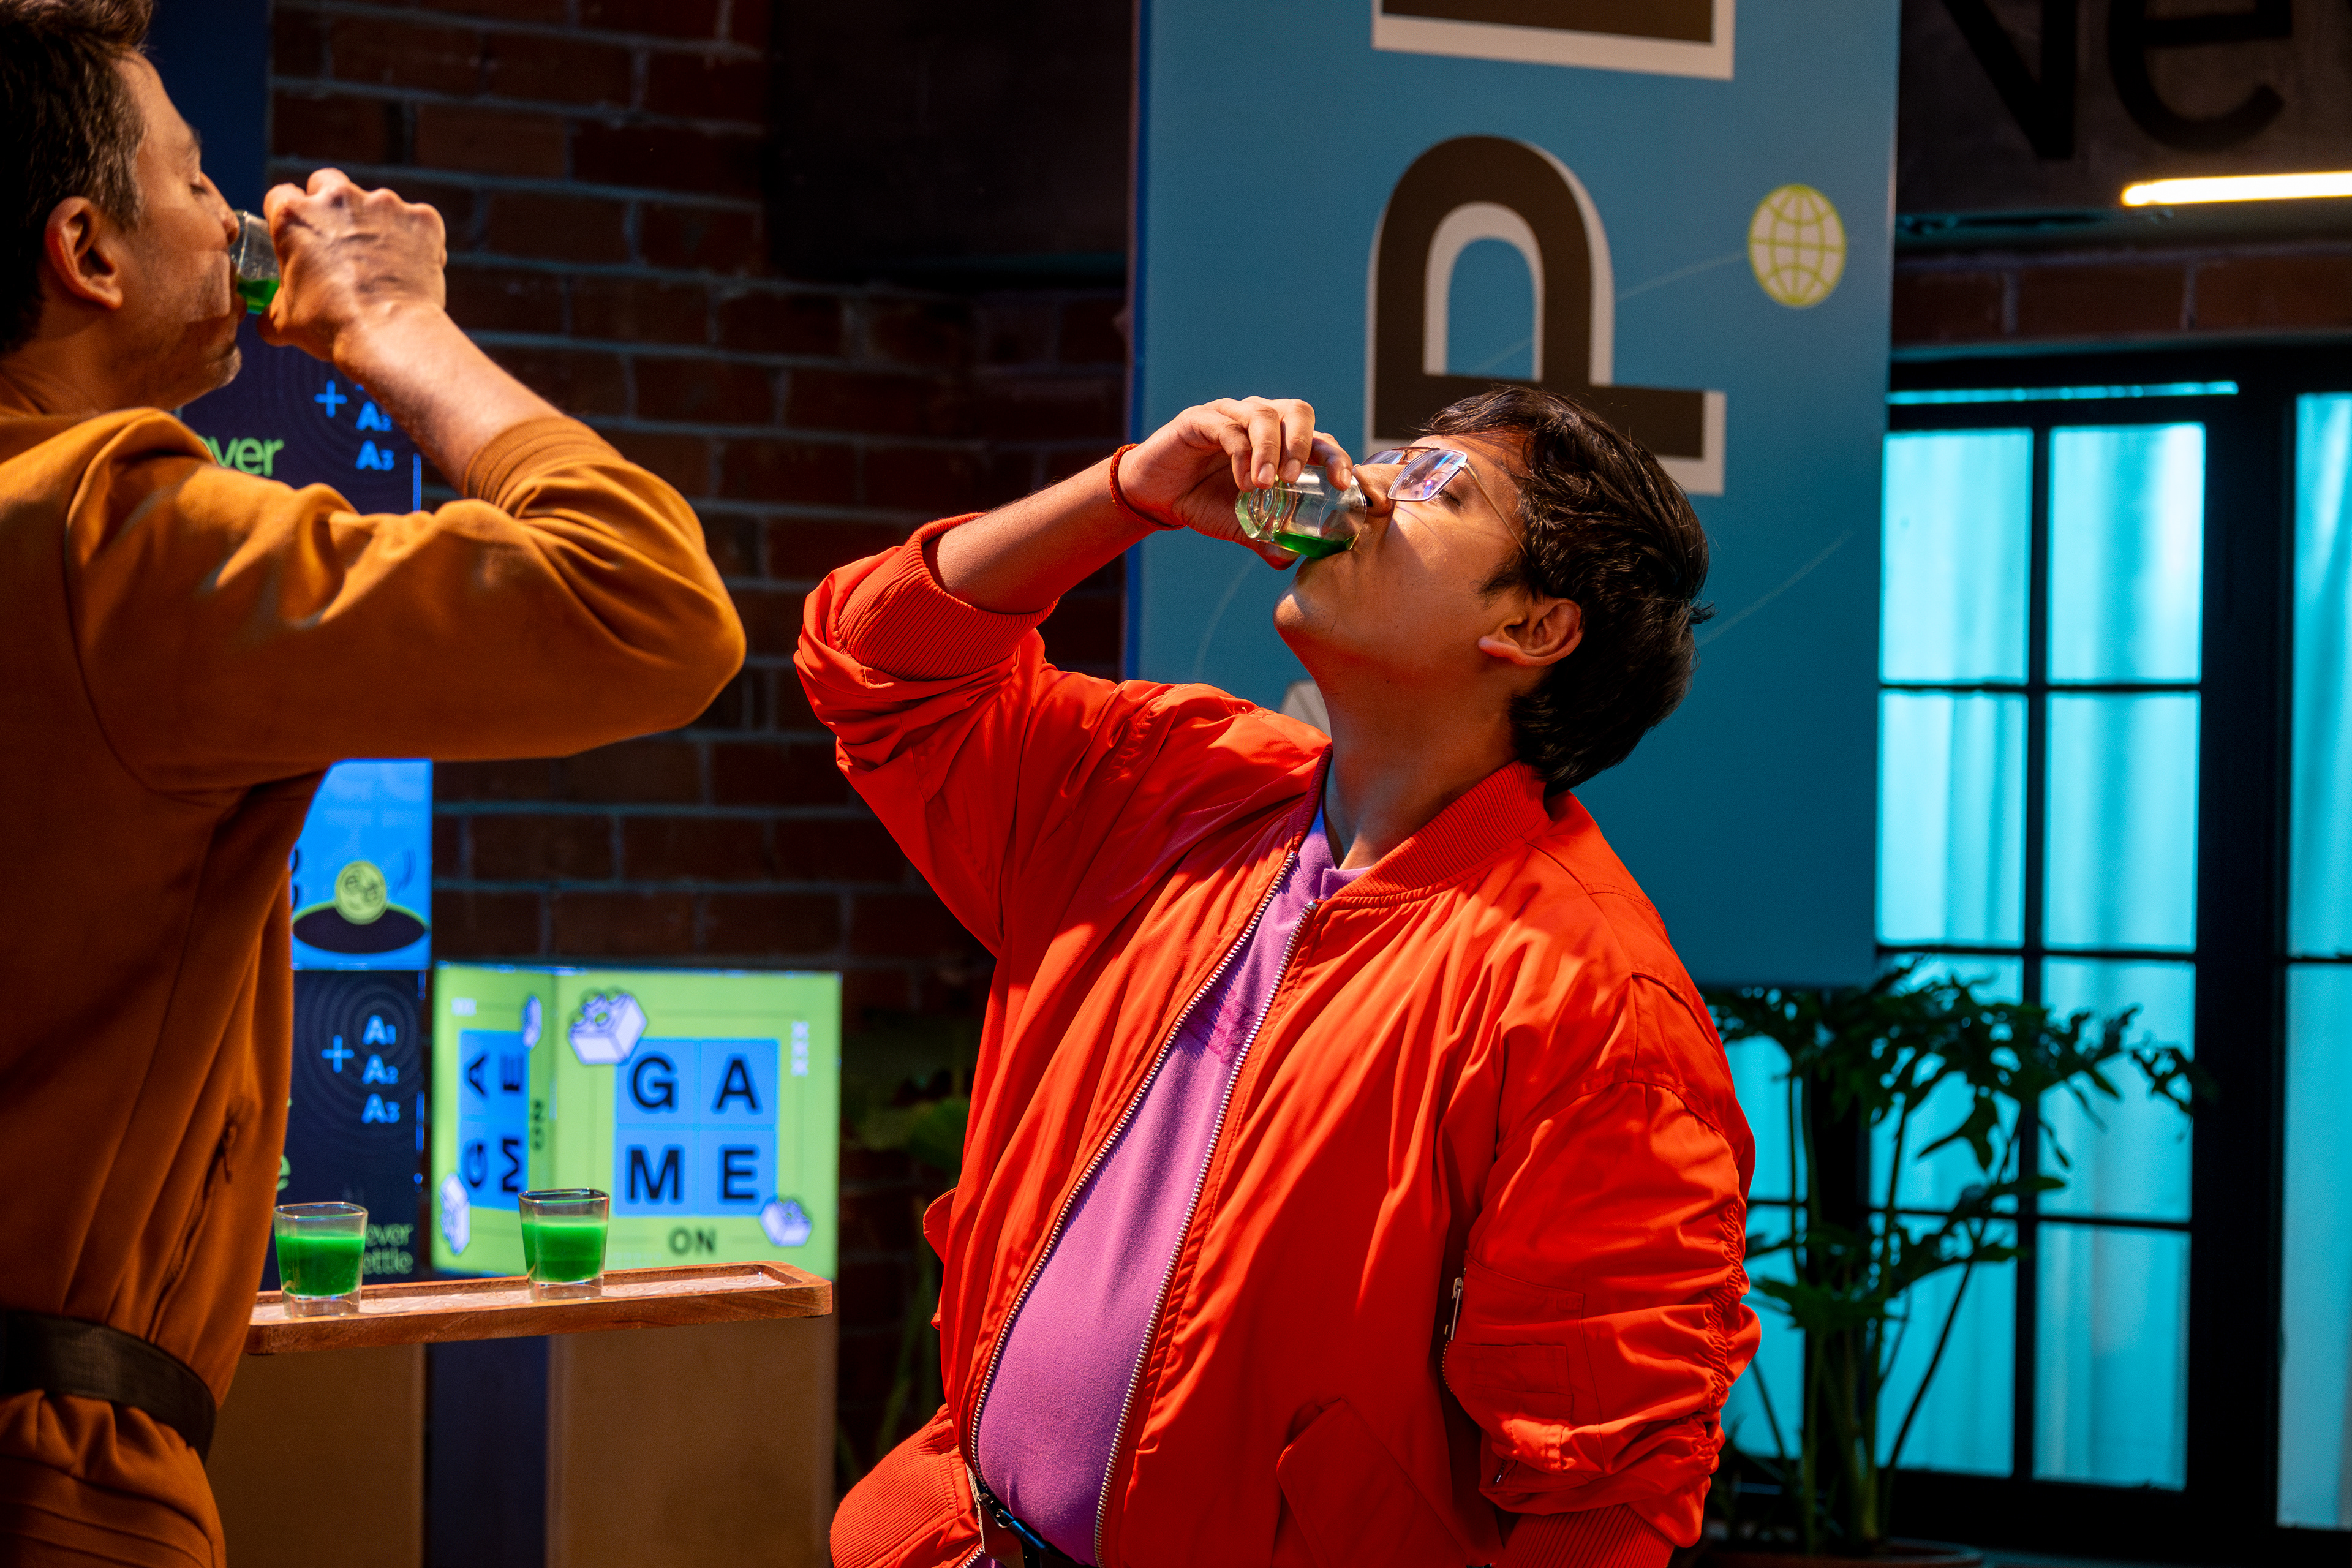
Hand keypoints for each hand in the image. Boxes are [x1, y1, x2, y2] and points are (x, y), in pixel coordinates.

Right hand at [257, 169, 448, 365]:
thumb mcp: (284, 322)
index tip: (298, 234)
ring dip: (375, 224)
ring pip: (375, 203)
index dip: (288, 216)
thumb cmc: (332, 327)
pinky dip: (415, 240)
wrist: (391, 335)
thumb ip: (271, 309)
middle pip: (327, 183)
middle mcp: (337, 199)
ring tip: (382, 263)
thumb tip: (266, 320)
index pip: (282, 197)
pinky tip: (412, 268)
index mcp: (294, 216)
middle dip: (330, 204)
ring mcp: (383, 204)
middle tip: (340, 239)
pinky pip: (417, 223)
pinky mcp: (422, 219)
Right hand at [1121, 397, 1357, 565]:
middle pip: (1297, 411)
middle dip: (1304, 444)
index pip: (1318, 438)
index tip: (1342, 483)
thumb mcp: (1240, 524)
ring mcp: (1230, 415)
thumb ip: (1266, 537)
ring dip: (1270, 451)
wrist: (1155, 497)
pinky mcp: (1200, 419)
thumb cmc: (1204, 502)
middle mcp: (1259, 420)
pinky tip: (1242, 483)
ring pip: (1263, 414)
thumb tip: (1290, 559)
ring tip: (1264, 485)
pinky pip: (1228, 428)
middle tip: (1297, 478)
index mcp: (1279, 441)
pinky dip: (1241, 454)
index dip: (1334, 456)